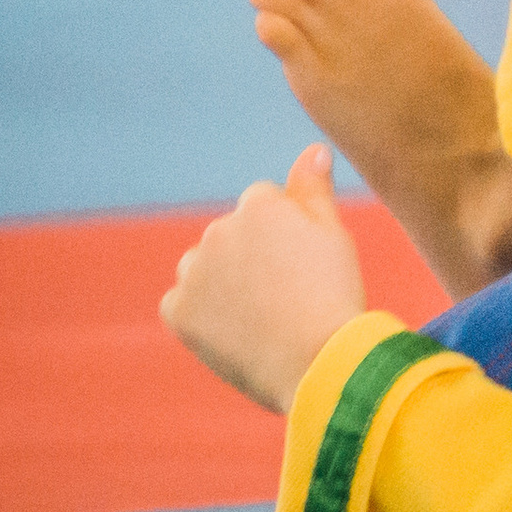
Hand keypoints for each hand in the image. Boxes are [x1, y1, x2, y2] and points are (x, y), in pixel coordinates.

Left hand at [160, 145, 365, 414]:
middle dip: (250, 257)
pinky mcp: (177, 310)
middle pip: (231, 236)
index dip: (286, 239)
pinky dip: (202, 318)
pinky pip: (183, 305)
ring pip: (204, 268)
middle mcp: (219, 228)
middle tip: (286, 296)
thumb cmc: (334, 296)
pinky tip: (236, 333)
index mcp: (260, 204)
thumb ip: (314, 189)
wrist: (317, 362)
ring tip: (260, 317)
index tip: (303, 269)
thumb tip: (313, 149)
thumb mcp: (334, 235)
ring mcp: (195, 270)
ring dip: (222, 283)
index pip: (263, 206)